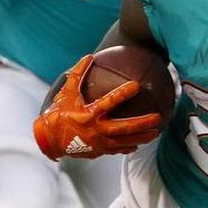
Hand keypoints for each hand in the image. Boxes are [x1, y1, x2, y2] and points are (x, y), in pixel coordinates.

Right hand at [32, 55, 161, 160]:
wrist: (49, 140)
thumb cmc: (58, 113)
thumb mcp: (66, 92)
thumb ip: (78, 74)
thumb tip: (89, 56)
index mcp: (88, 115)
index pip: (108, 102)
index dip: (122, 94)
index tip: (136, 85)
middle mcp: (96, 130)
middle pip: (123, 128)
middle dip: (142, 123)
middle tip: (158, 117)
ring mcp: (99, 143)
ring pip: (125, 141)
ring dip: (142, 137)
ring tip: (156, 132)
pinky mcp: (99, 151)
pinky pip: (117, 149)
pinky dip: (128, 147)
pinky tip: (139, 144)